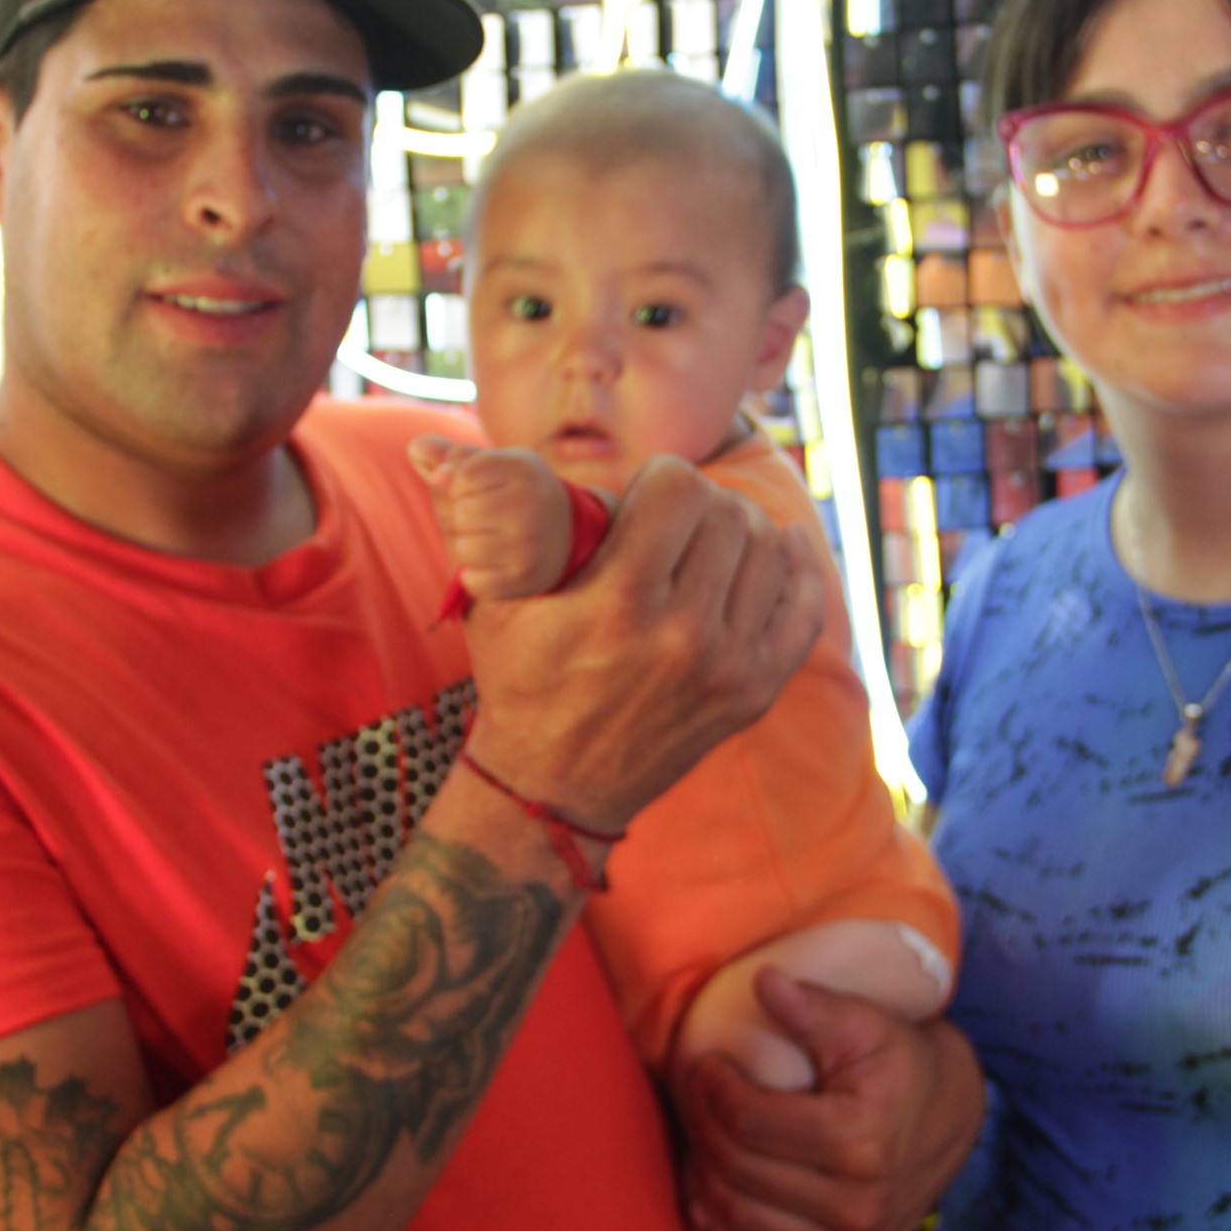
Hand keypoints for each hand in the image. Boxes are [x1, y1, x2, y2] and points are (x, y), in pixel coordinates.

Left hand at [410, 438, 579, 602]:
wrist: (566, 534)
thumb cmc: (515, 493)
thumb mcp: (492, 466)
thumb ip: (451, 457)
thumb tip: (415, 449)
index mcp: (521, 468)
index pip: (460, 477)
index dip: (457, 485)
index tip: (477, 489)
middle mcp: (529, 505)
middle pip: (459, 513)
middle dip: (459, 518)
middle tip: (484, 519)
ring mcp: (529, 545)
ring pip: (463, 548)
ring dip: (466, 547)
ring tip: (489, 540)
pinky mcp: (523, 578)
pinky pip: (473, 581)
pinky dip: (473, 575)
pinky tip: (493, 564)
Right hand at [439, 449, 822, 835]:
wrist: (557, 784)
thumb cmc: (520, 678)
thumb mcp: (489, 598)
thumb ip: (473, 513)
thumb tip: (427, 446)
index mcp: (617, 603)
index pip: (681, 488)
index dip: (661, 479)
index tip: (645, 494)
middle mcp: (681, 635)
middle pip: (729, 514)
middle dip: (701, 504)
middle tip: (674, 520)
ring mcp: (727, 668)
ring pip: (770, 549)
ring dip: (743, 532)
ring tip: (711, 541)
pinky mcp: (755, 692)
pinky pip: (803, 603)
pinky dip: (794, 567)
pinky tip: (775, 551)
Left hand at [672, 967, 983, 1230]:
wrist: (950, 1119)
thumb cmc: (899, 1061)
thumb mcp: (865, 1023)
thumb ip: (813, 1006)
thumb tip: (763, 981)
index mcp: (860, 1140)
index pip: (747, 1121)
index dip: (711, 1088)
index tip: (704, 1065)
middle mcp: (857, 1205)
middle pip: (737, 1172)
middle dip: (701, 1129)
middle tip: (693, 1098)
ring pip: (739, 1223)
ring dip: (704, 1181)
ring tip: (702, 1140)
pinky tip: (711, 1201)